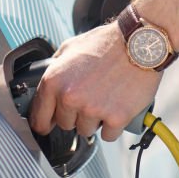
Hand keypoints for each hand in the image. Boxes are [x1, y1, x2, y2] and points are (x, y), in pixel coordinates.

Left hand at [29, 22, 161, 141]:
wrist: (139, 42)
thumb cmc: (107, 42)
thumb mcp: (71, 46)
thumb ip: (56, 67)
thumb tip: (48, 86)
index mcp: (54, 81)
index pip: (39, 119)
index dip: (46, 121)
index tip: (51, 123)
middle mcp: (70, 98)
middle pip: (65, 125)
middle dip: (75, 114)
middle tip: (90, 96)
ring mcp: (93, 110)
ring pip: (86, 131)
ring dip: (94, 120)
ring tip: (105, 98)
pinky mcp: (115, 118)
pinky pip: (108, 135)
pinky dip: (112, 125)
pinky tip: (116, 107)